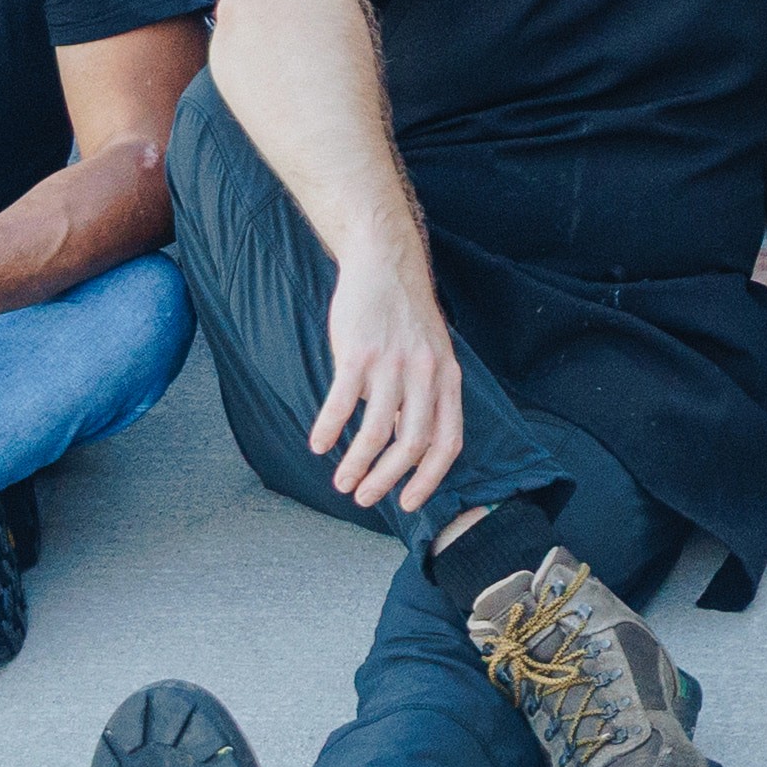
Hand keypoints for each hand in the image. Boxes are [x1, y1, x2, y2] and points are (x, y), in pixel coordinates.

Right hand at [303, 239, 468, 516]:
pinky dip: (329, 430)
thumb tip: (407, 450)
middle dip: (387, 480)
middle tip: (364, 498)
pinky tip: (318, 444)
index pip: (448, 441)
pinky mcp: (359, 352)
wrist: (386, 263)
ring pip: (376, 431)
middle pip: (412, 443)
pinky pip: (342, 403)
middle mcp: (425, 373)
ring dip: (356, 464)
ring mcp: (392, 363)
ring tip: (340, 481)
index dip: (430, 479)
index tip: (409, 503)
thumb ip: (424, 398)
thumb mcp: (431, 356)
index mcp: (447, 378)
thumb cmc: (406, 318)